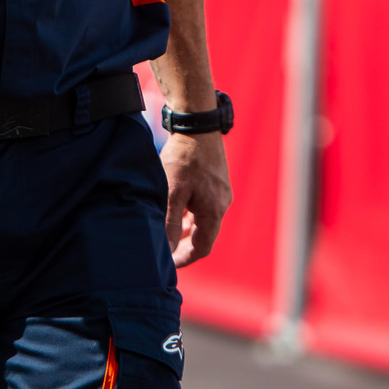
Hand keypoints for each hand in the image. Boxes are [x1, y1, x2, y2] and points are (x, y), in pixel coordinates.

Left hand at [161, 130, 231, 267]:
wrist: (198, 126)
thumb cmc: (183, 159)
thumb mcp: (171, 192)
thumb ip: (170, 223)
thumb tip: (167, 250)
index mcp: (213, 212)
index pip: (202, 248)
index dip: (184, 258)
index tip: (168, 263)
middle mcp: (222, 204)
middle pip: (205, 235)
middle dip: (185, 244)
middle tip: (165, 246)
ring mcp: (222, 193)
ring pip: (205, 220)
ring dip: (188, 227)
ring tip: (169, 226)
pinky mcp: (218, 182)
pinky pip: (206, 206)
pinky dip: (192, 213)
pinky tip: (179, 206)